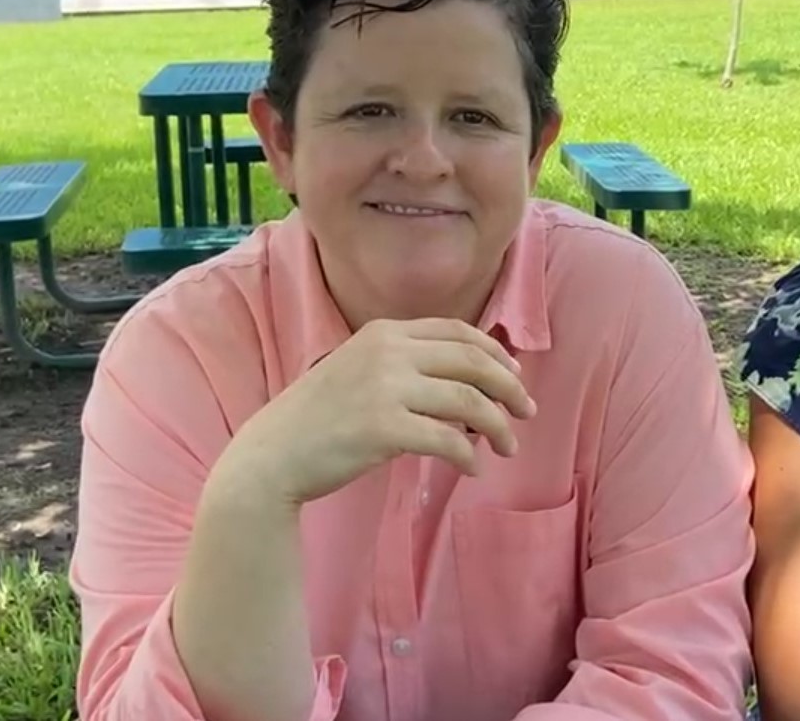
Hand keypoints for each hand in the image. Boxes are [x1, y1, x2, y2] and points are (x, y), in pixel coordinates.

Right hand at [216, 317, 536, 505]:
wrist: (271, 456)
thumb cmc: (320, 420)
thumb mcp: (360, 371)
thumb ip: (407, 366)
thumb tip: (472, 384)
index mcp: (384, 332)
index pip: (457, 331)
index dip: (495, 353)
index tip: (516, 376)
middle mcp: (387, 351)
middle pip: (473, 362)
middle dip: (509, 388)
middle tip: (528, 412)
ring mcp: (384, 388)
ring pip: (468, 400)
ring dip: (498, 426)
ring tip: (508, 446)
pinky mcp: (383, 428)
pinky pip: (447, 440)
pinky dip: (467, 456)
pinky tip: (472, 469)